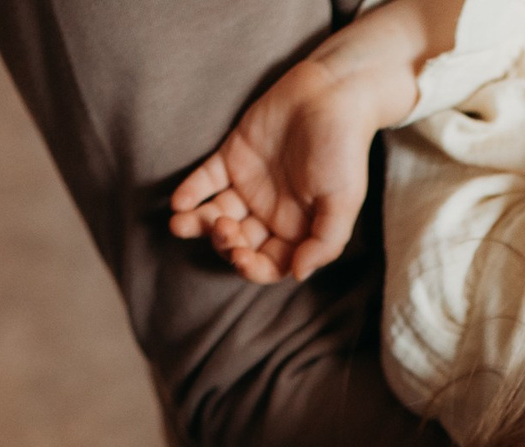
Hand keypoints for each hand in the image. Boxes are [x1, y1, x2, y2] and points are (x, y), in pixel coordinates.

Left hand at [169, 54, 383, 283]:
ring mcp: (249, 186)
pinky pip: (205, 180)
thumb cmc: (344, 150)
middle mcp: (271, 213)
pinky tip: (179, 202)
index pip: (269, 263)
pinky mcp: (232, 157)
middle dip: (225, 243)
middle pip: (239, 243)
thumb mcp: (344, 202)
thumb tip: (299, 274)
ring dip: (198, 224)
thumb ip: (324, 242)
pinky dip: (190, 192)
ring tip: (181, 223)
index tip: (242, 258)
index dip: (252, 268)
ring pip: (217, 215)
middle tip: (223, 229)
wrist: (332, 93)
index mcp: (298, 230)